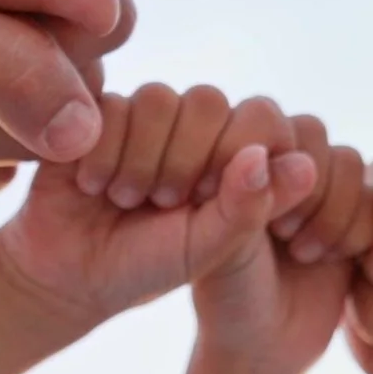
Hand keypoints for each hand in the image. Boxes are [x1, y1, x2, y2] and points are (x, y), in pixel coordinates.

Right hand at [0, 87, 323, 329]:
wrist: (70, 274)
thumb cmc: (148, 265)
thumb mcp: (209, 250)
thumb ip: (252, 208)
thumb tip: (303, 164)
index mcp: (234, 153)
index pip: (261, 118)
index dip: (234, 156)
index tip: (208, 204)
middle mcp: (194, 125)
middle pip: (208, 102)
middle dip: (184, 161)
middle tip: (164, 204)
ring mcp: (146, 115)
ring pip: (157, 99)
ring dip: (141, 160)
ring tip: (127, 200)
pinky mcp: (96, 111)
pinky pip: (109, 106)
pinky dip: (103, 154)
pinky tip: (93, 186)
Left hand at [195, 112, 372, 373]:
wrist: (266, 346)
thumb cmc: (228, 296)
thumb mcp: (222, 250)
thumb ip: (242, 203)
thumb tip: (267, 155)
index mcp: (233, 152)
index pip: (261, 116)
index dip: (260, 155)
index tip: (256, 211)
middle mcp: (278, 157)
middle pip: (310, 131)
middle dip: (300, 186)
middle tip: (277, 231)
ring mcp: (319, 182)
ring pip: (346, 160)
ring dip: (327, 209)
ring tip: (299, 250)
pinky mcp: (356, 209)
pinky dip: (352, 230)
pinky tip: (322, 258)